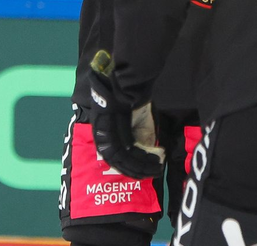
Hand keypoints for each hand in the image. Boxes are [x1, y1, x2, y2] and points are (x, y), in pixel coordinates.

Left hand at [88, 50, 164, 179]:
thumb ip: (142, 137)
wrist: (130, 81)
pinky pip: (123, 150)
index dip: (131, 168)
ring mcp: (104, 133)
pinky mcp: (110, 130)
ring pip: (120, 159)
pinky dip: (139, 158)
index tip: (147, 173)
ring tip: (154, 170)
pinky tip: (152, 160)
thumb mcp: (140, 121)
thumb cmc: (134, 98)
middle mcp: (102, 136)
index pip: (116, 158)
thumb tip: (150, 155)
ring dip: (139, 167)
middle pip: (117, 162)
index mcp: (106, 133)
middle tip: (151, 175)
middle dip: (136, 171)